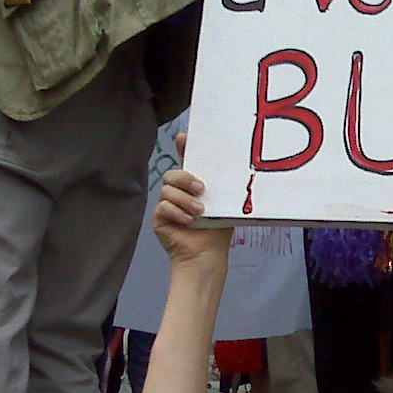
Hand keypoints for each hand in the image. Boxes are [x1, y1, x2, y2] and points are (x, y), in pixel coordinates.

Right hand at [152, 135, 232, 265]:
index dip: (183, 147)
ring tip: (199, 212)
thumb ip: (221, 186)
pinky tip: (188, 221)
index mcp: (195, 185)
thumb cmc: (218, 229)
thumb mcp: (223, 203)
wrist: (208, 254)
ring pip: (167, 190)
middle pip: (172, 174)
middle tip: (201, 190)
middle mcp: (179, 192)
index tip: (184, 138)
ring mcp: (168, 204)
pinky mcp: (160, 217)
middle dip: (185, 179)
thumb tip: (232, 166)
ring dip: (184, 200)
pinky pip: (163, 207)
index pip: (187, 161)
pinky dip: (177, 213)